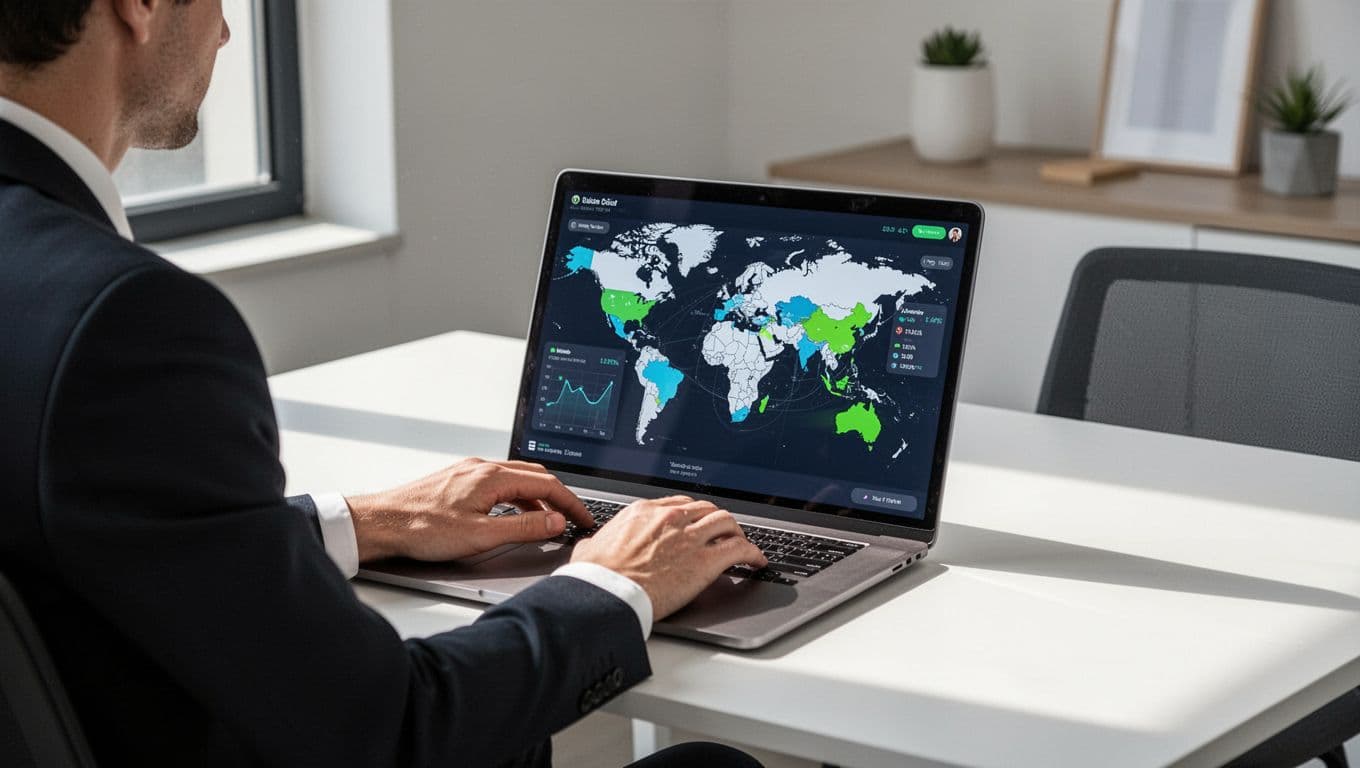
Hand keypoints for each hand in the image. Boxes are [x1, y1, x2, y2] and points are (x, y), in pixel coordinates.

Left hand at [344, 458, 594, 561]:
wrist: (381, 523)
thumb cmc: (421, 529)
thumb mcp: (480, 536)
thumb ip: (523, 529)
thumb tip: (554, 522)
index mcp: (492, 477)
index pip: (547, 484)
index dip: (571, 503)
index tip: (584, 518)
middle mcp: (482, 467)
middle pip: (535, 476)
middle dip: (559, 497)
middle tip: (574, 517)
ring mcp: (469, 471)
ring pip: (517, 478)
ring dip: (538, 498)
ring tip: (548, 521)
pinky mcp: (459, 480)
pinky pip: (499, 483)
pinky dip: (517, 498)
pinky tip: (513, 515)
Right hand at [570, 496, 767, 619]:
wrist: (607, 593)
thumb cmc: (596, 576)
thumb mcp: (590, 548)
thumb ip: (598, 542)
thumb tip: (592, 545)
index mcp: (644, 512)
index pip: (679, 504)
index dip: (693, 513)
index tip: (697, 521)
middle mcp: (670, 519)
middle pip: (706, 509)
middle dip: (716, 519)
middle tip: (722, 531)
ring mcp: (690, 538)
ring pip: (726, 521)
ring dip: (737, 531)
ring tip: (742, 542)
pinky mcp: (705, 562)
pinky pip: (740, 549)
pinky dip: (752, 553)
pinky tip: (756, 560)